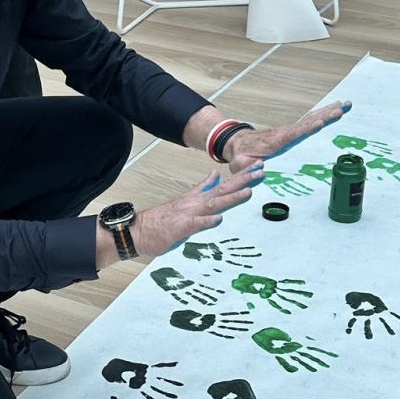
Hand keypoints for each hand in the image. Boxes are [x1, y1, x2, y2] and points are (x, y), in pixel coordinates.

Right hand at [132, 165, 263, 259]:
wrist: (138, 231)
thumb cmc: (162, 220)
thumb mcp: (187, 201)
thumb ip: (202, 188)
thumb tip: (216, 175)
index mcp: (198, 198)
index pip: (224, 184)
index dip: (242, 176)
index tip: (258, 168)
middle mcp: (195, 203)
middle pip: (223, 190)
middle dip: (243, 180)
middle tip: (261, 171)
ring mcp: (188, 214)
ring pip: (213, 204)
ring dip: (231, 198)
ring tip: (248, 192)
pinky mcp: (181, 228)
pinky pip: (196, 224)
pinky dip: (207, 220)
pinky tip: (218, 218)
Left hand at [225, 99, 350, 169]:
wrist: (239, 143)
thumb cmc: (241, 156)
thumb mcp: (240, 164)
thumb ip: (247, 167)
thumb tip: (259, 169)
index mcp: (276, 142)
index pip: (293, 135)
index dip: (306, 129)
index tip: (319, 123)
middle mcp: (286, 132)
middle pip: (308, 122)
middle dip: (325, 116)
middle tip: (341, 109)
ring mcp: (291, 130)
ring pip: (312, 118)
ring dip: (329, 111)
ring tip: (346, 105)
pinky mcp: (294, 130)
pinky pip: (311, 120)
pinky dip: (324, 113)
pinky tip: (337, 108)